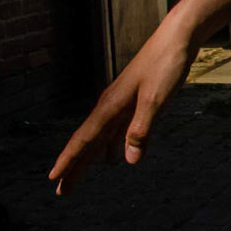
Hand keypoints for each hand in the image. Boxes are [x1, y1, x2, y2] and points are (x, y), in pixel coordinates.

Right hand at [48, 12, 199, 194]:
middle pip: (87, 143)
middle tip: (61, 191)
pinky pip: (115, 130)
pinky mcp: (133, 102)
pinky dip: (110, 146)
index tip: (53, 179)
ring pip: (99, 138)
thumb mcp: (157, 100)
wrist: (177, 38)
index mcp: (110, 106)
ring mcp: (120, 104)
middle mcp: (110, 106)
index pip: (84, 140)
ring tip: (78, 178)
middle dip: (74, 167)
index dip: (69, 160)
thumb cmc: (166, 66)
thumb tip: (128, 160)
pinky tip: (112, 158)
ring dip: (89, 159)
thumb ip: (142, 129)